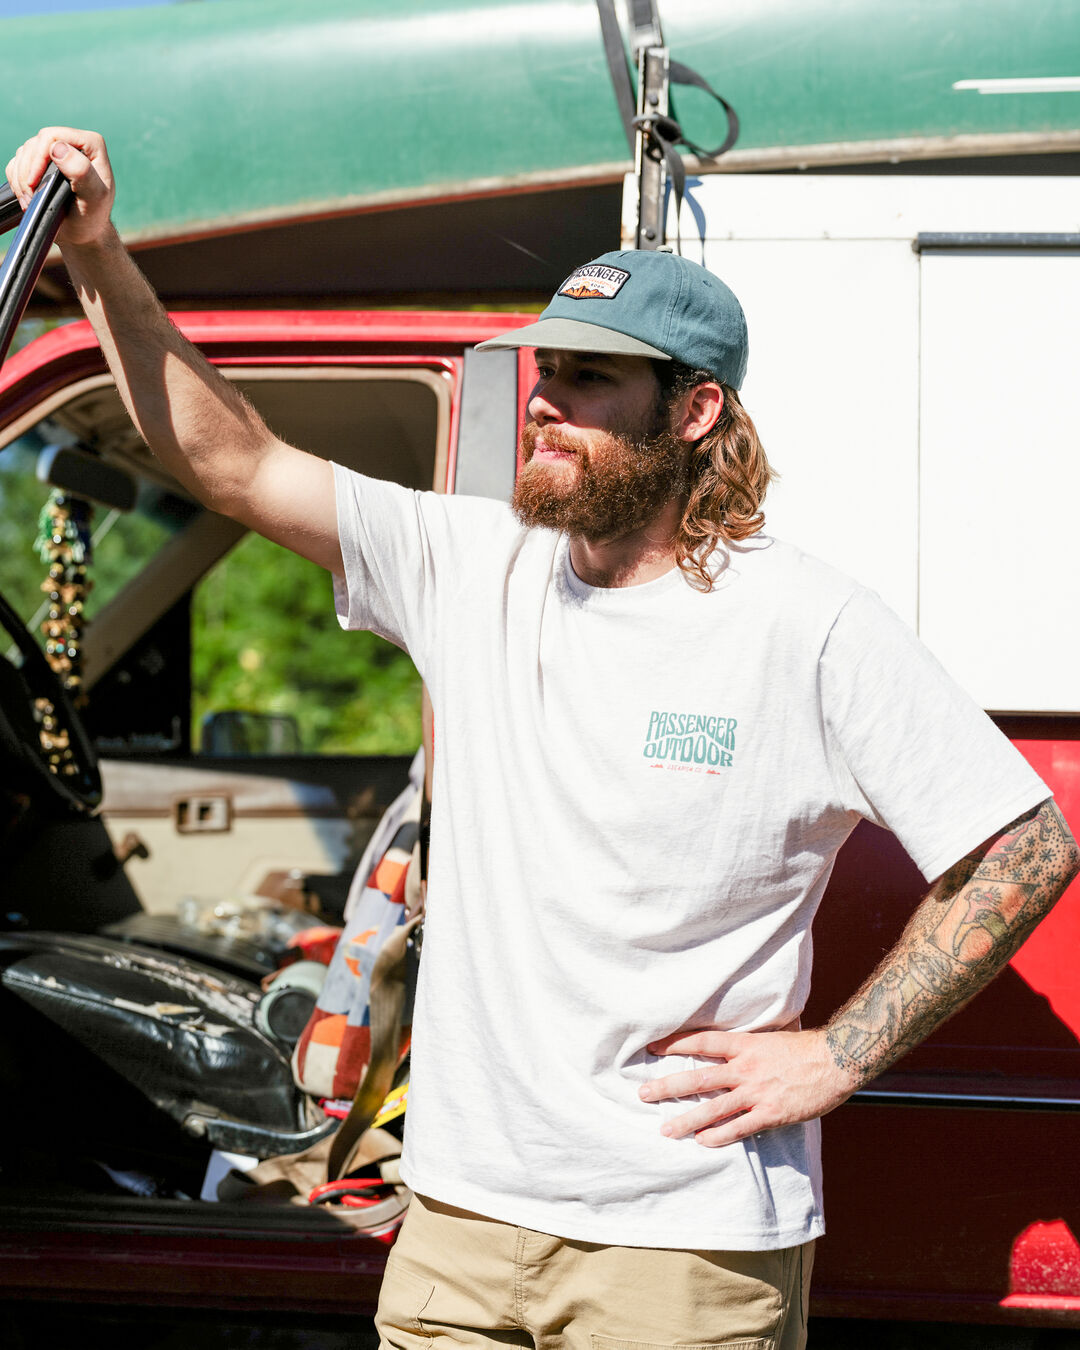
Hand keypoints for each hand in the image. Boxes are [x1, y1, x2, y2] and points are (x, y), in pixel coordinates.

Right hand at [6, 127, 114, 247]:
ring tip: (29, 201)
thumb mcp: (94, 196)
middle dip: (28, 171)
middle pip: (35, 144)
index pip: (54, 136)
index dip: (39, 157)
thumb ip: (81, 171)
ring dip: (21, 179)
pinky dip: (16, 180)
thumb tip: (58, 148)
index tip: (34, 182)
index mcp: (91, 144)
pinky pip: (17, 162)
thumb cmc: (93, 215)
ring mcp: (55, 152)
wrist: (84, 232)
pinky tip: (26, 197)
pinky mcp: (41, 163)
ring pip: (24, 153)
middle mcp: (72, 143)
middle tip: (31, 197)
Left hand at [639, 1026, 857, 1147]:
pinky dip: (719, 1136)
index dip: (675, 1044)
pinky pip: (739, 1128)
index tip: (653, 1047)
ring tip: (665, 1129)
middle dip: (668, 1086)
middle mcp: (745, 1068)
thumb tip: (732, 1035)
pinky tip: (702, 1142)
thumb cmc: (805, 1046)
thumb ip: (749, 1040)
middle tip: (643, 1093)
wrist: (837, 1060)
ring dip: (686, 1119)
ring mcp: (757, 1093)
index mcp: (745, 1044)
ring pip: (713, 1108)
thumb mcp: (772, 1035)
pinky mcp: (771, 1113)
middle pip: (698, 1078)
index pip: (702, 1042)